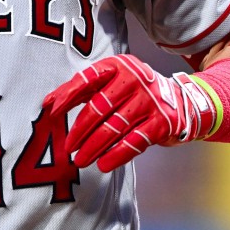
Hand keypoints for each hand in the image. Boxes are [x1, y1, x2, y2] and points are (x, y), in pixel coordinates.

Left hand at [42, 54, 219, 171]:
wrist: (181, 101)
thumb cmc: (134, 92)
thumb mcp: (110, 82)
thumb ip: (80, 90)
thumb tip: (48, 103)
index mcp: (118, 66)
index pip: (87, 79)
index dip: (68, 96)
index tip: (53, 113)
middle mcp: (135, 79)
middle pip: (99, 107)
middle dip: (80, 130)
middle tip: (68, 146)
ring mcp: (149, 100)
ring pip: (114, 127)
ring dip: (94, 147)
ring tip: (80, 159)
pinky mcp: (161, 122)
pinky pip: (134, 142)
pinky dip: (116, 155)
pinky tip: (103, 164)